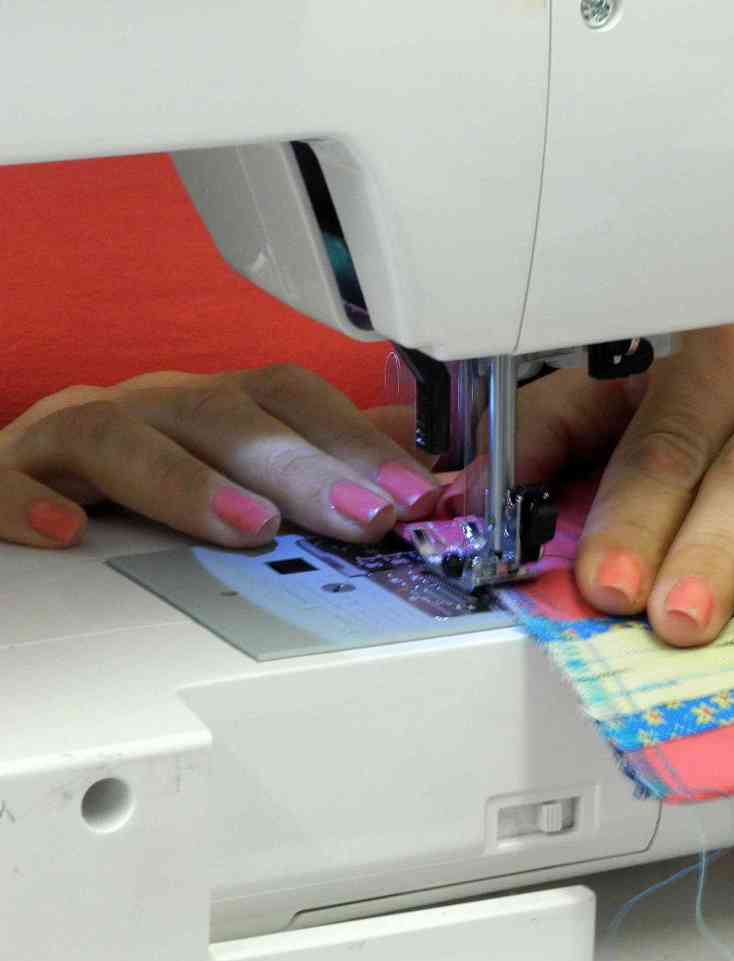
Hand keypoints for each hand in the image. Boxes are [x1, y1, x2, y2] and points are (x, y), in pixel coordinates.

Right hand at [0, 365, 440, 548]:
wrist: (25, 483)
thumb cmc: (147, 475)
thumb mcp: (246, 466)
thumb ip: (332, 466)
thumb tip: (434, 473)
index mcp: (212, 405)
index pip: (291, 397)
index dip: (357, 439)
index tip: (418, 495)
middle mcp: (148, 408)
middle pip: (222, 414)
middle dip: (300, 465)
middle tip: (364, 517)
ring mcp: (68, 437)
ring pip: (120, 435)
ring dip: (187, 482)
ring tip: (249, 529)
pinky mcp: (5, 473)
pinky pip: (2, 477)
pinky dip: (24, 498)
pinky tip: (65, 533)